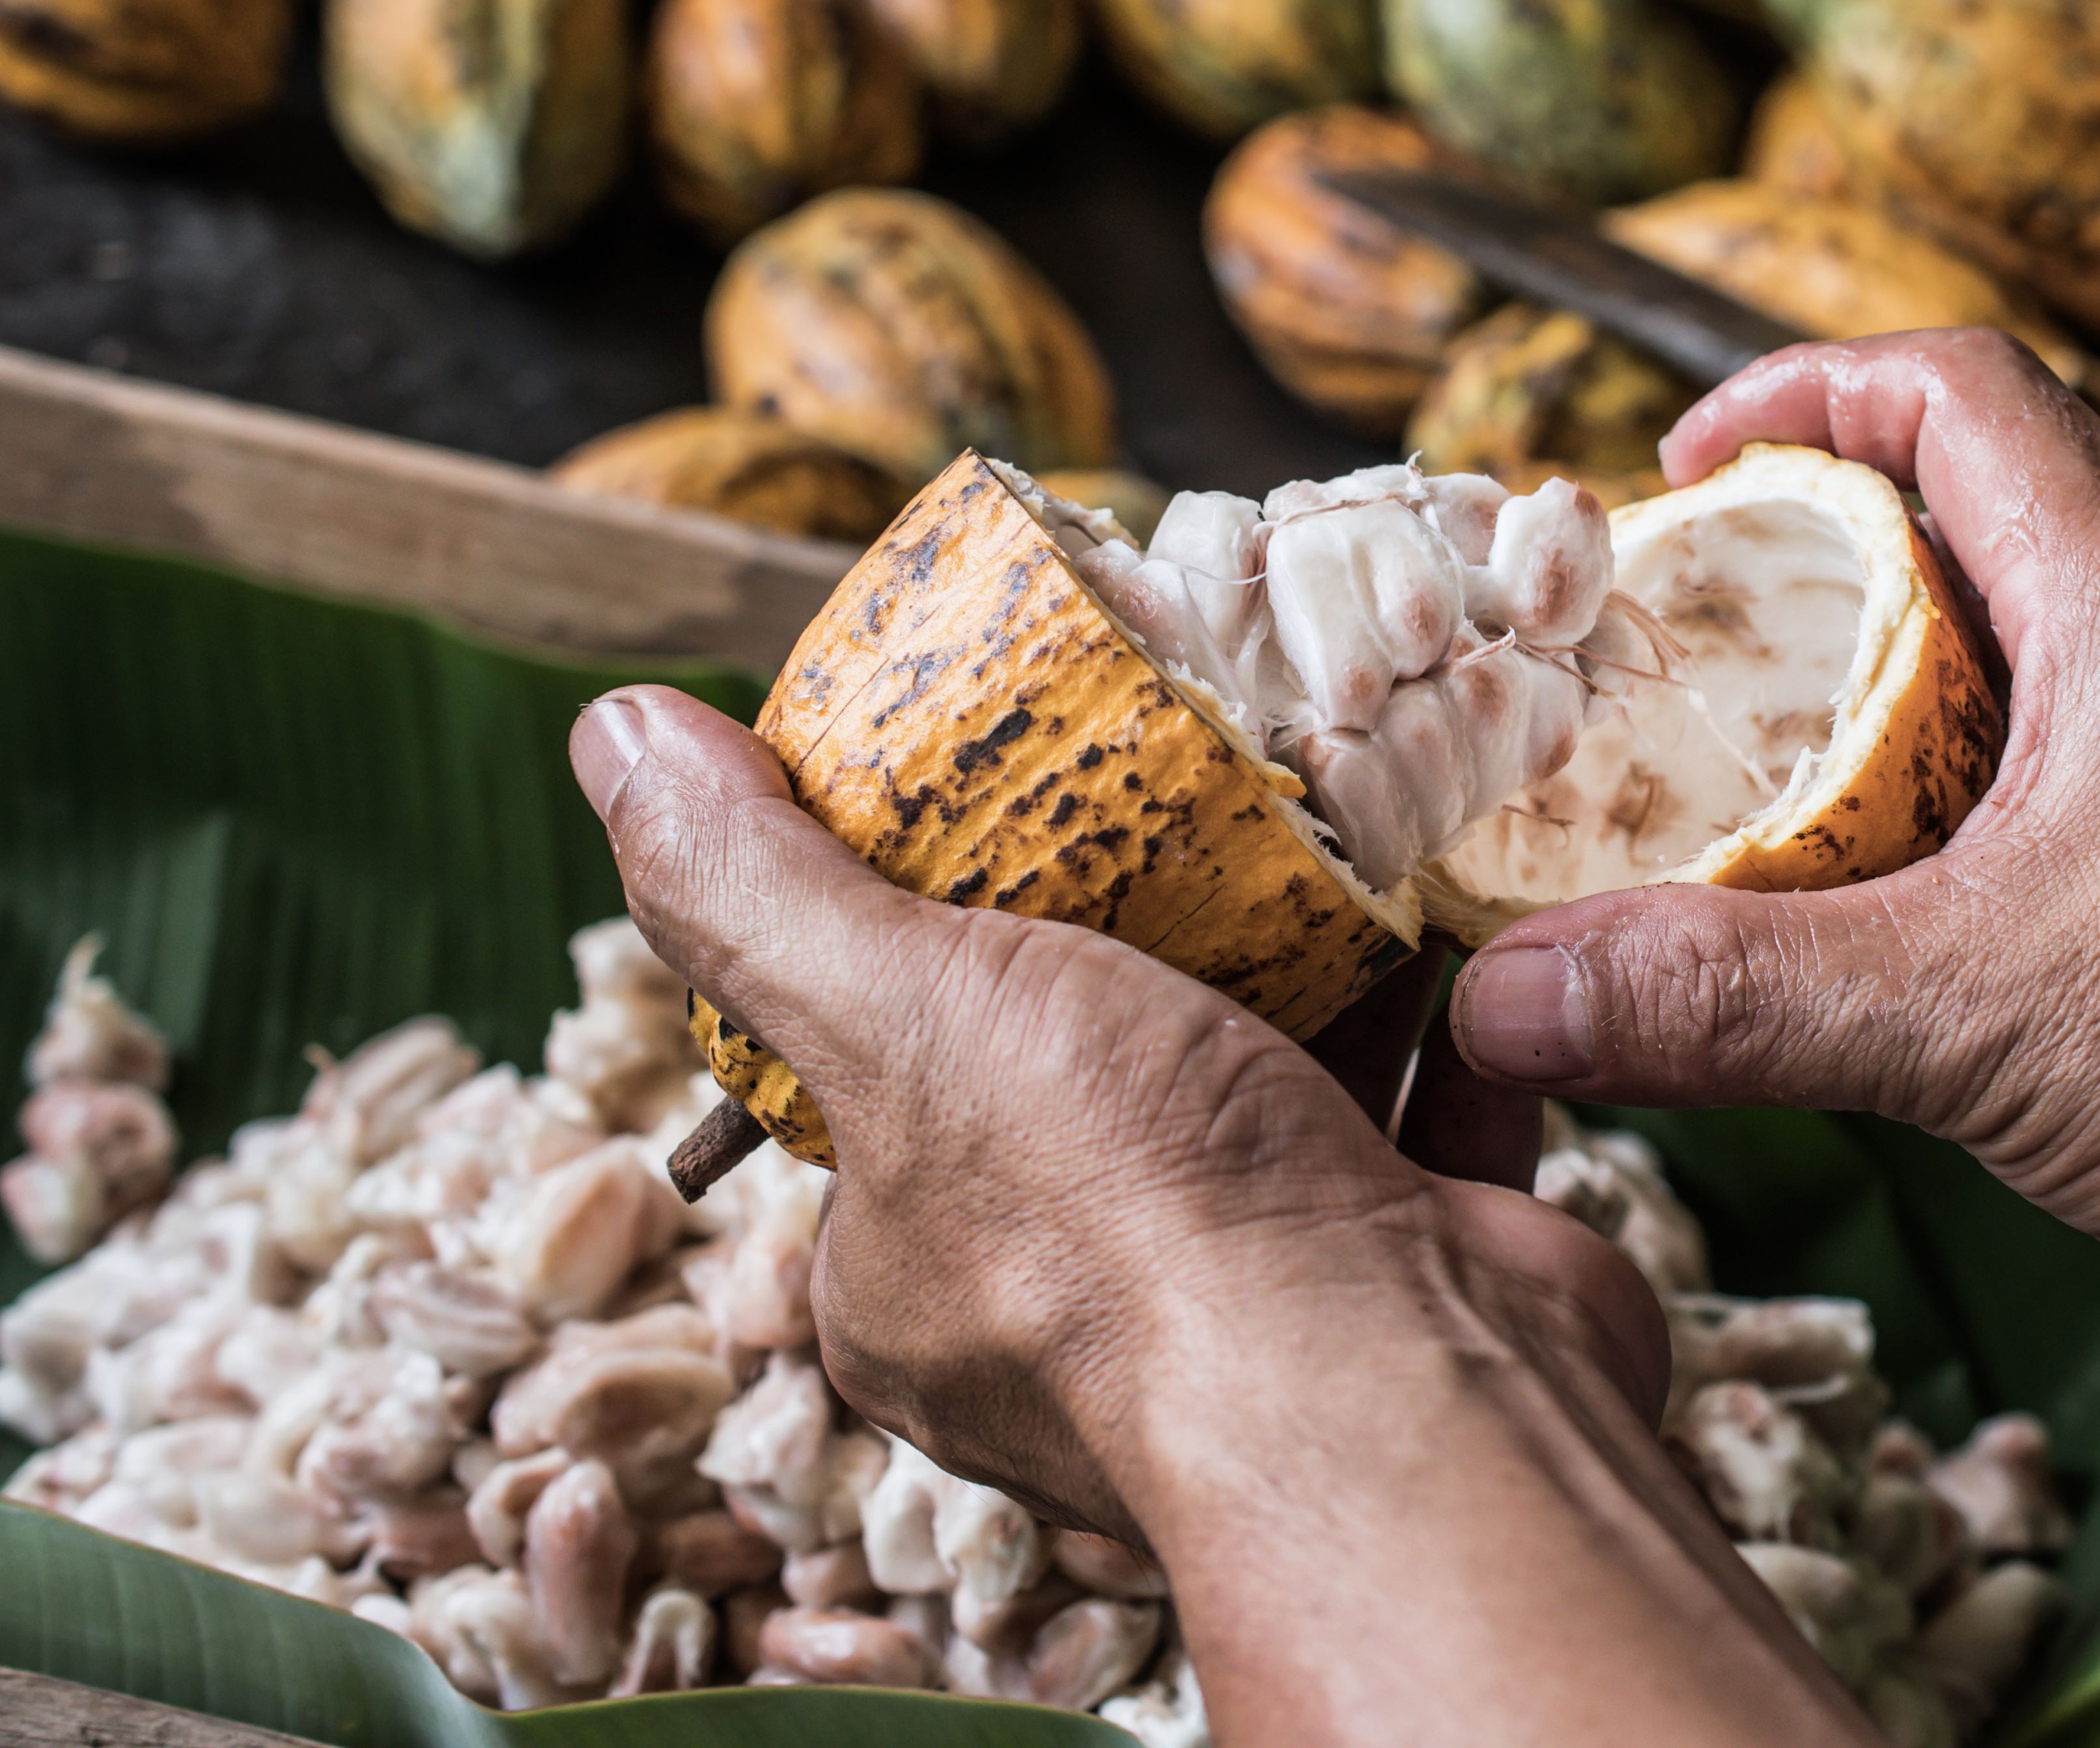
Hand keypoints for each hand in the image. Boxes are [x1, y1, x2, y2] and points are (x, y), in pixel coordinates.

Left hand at [569, 690, 1661, 1531]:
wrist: (1412, 1404)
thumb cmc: (1128, 1227)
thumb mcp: (901, 1014)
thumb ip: (759, 893)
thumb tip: (619, 742)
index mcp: (907, 1287)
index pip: (877, 1090)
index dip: (916, 949)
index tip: (982, 820)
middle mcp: (1070, 1316)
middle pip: (1080, 1075)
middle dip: (1129, 942)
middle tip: (1168, 794)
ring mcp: (1256, 1301)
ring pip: (1258, 1089)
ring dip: (1290, 963)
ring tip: (1309, 818)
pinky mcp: (1409, 1269)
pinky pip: (1412, 1107)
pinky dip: (1429, 1012)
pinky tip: (1434, 908)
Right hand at [1447, 330, 2099, 1376]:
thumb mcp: (1978, 1018)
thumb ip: (1735, 997)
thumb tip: (1522, 986)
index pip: (1953, 386)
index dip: (1800, 392)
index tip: (1684, 472)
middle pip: (1972, 513)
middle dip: (1808, 570)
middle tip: (1685, 664)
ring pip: (2023, 656)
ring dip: (1884, 704)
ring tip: (1758, 801)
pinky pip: (2074, 773)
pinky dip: (1962, 811)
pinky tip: (1898, 922)